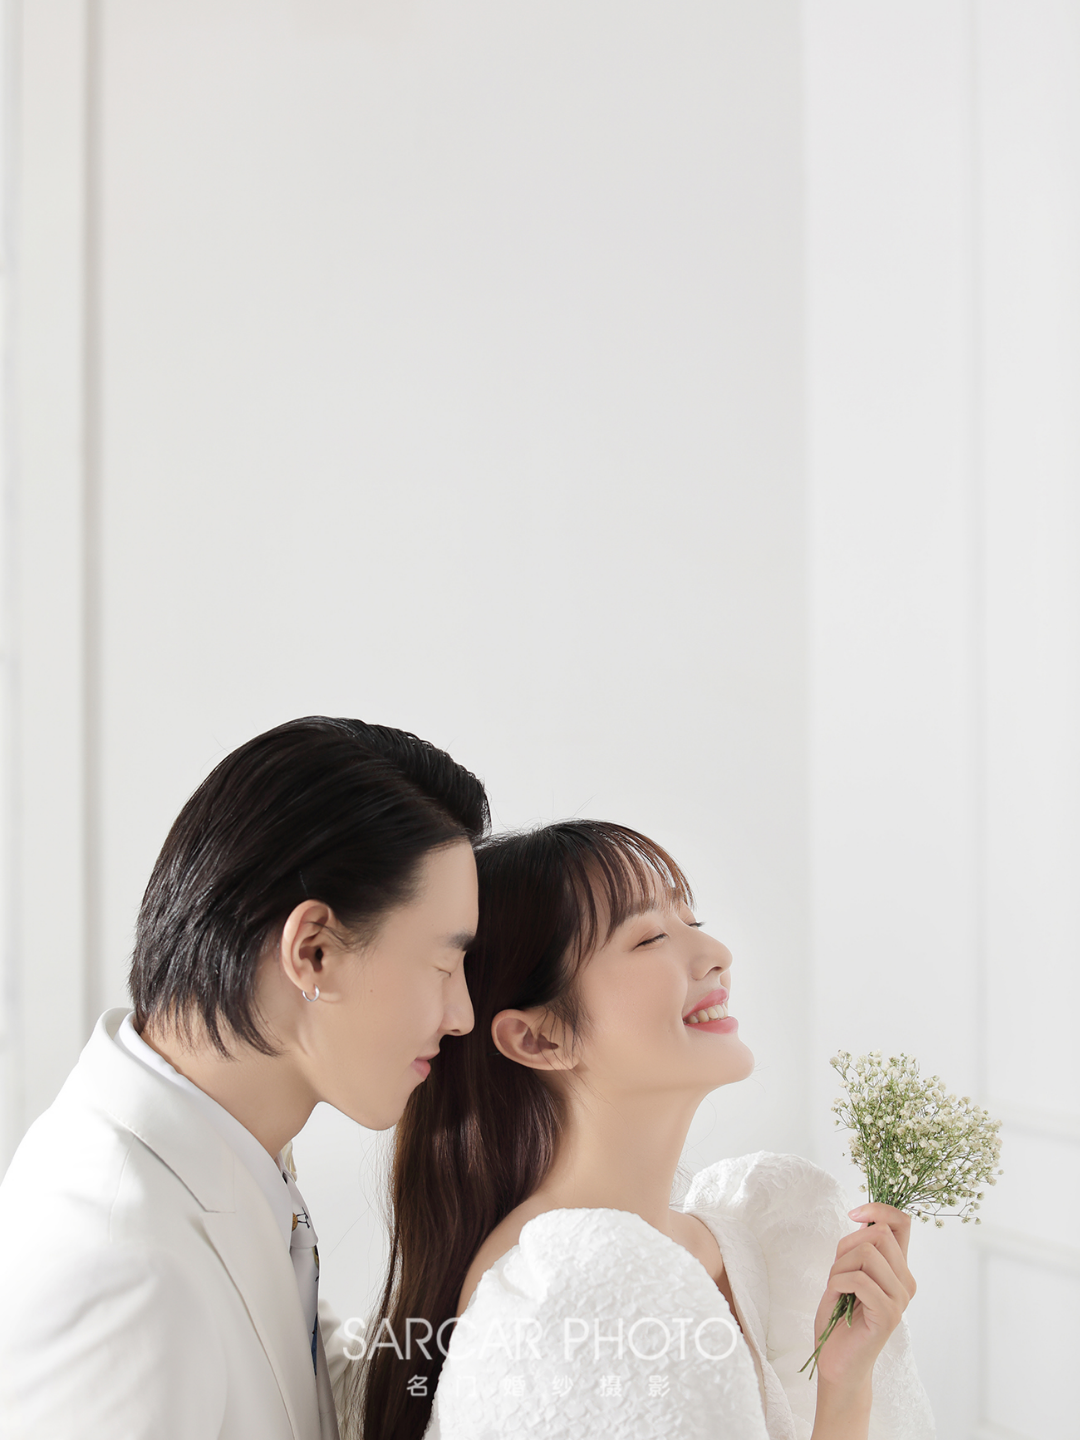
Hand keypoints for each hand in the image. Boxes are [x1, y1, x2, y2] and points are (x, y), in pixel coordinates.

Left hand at [812, 1203, 916, 1396]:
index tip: (854, 1214)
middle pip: (878, 1233)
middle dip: (846, 1245)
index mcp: (898, 1268)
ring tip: (838, 1289)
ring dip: (839, 1266)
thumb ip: (859, 1246)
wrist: (836, 1360)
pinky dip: (838, 1283)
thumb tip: (863, 1216)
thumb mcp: (846, 1269)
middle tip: (838, 1272)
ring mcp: (900, 1298)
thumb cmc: (839, 1315)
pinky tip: (838, 1299)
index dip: (879, 1208)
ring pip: (865, 1252)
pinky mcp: (889, 1314)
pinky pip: (858, 1279)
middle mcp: (906, 1281)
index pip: (902, 1222)